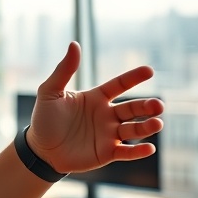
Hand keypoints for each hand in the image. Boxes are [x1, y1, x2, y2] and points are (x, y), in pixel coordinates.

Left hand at [26, 42, 163, 173]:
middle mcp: (106, 115)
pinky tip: (149, 148)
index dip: (133, 78)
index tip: (149, 70)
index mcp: (95, 98)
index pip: (119, 85)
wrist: (40, 149)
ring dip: (147, 127)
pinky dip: (138, 151)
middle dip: (147, 106)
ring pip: (134, 129)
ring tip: (157, 123)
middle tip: (157, 105)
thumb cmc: (44, 118)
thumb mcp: (50, 91)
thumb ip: (64, 70)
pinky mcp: (107, 153)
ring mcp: (108, 134)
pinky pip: (126, 152)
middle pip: (132, 108)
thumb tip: (74, 44)